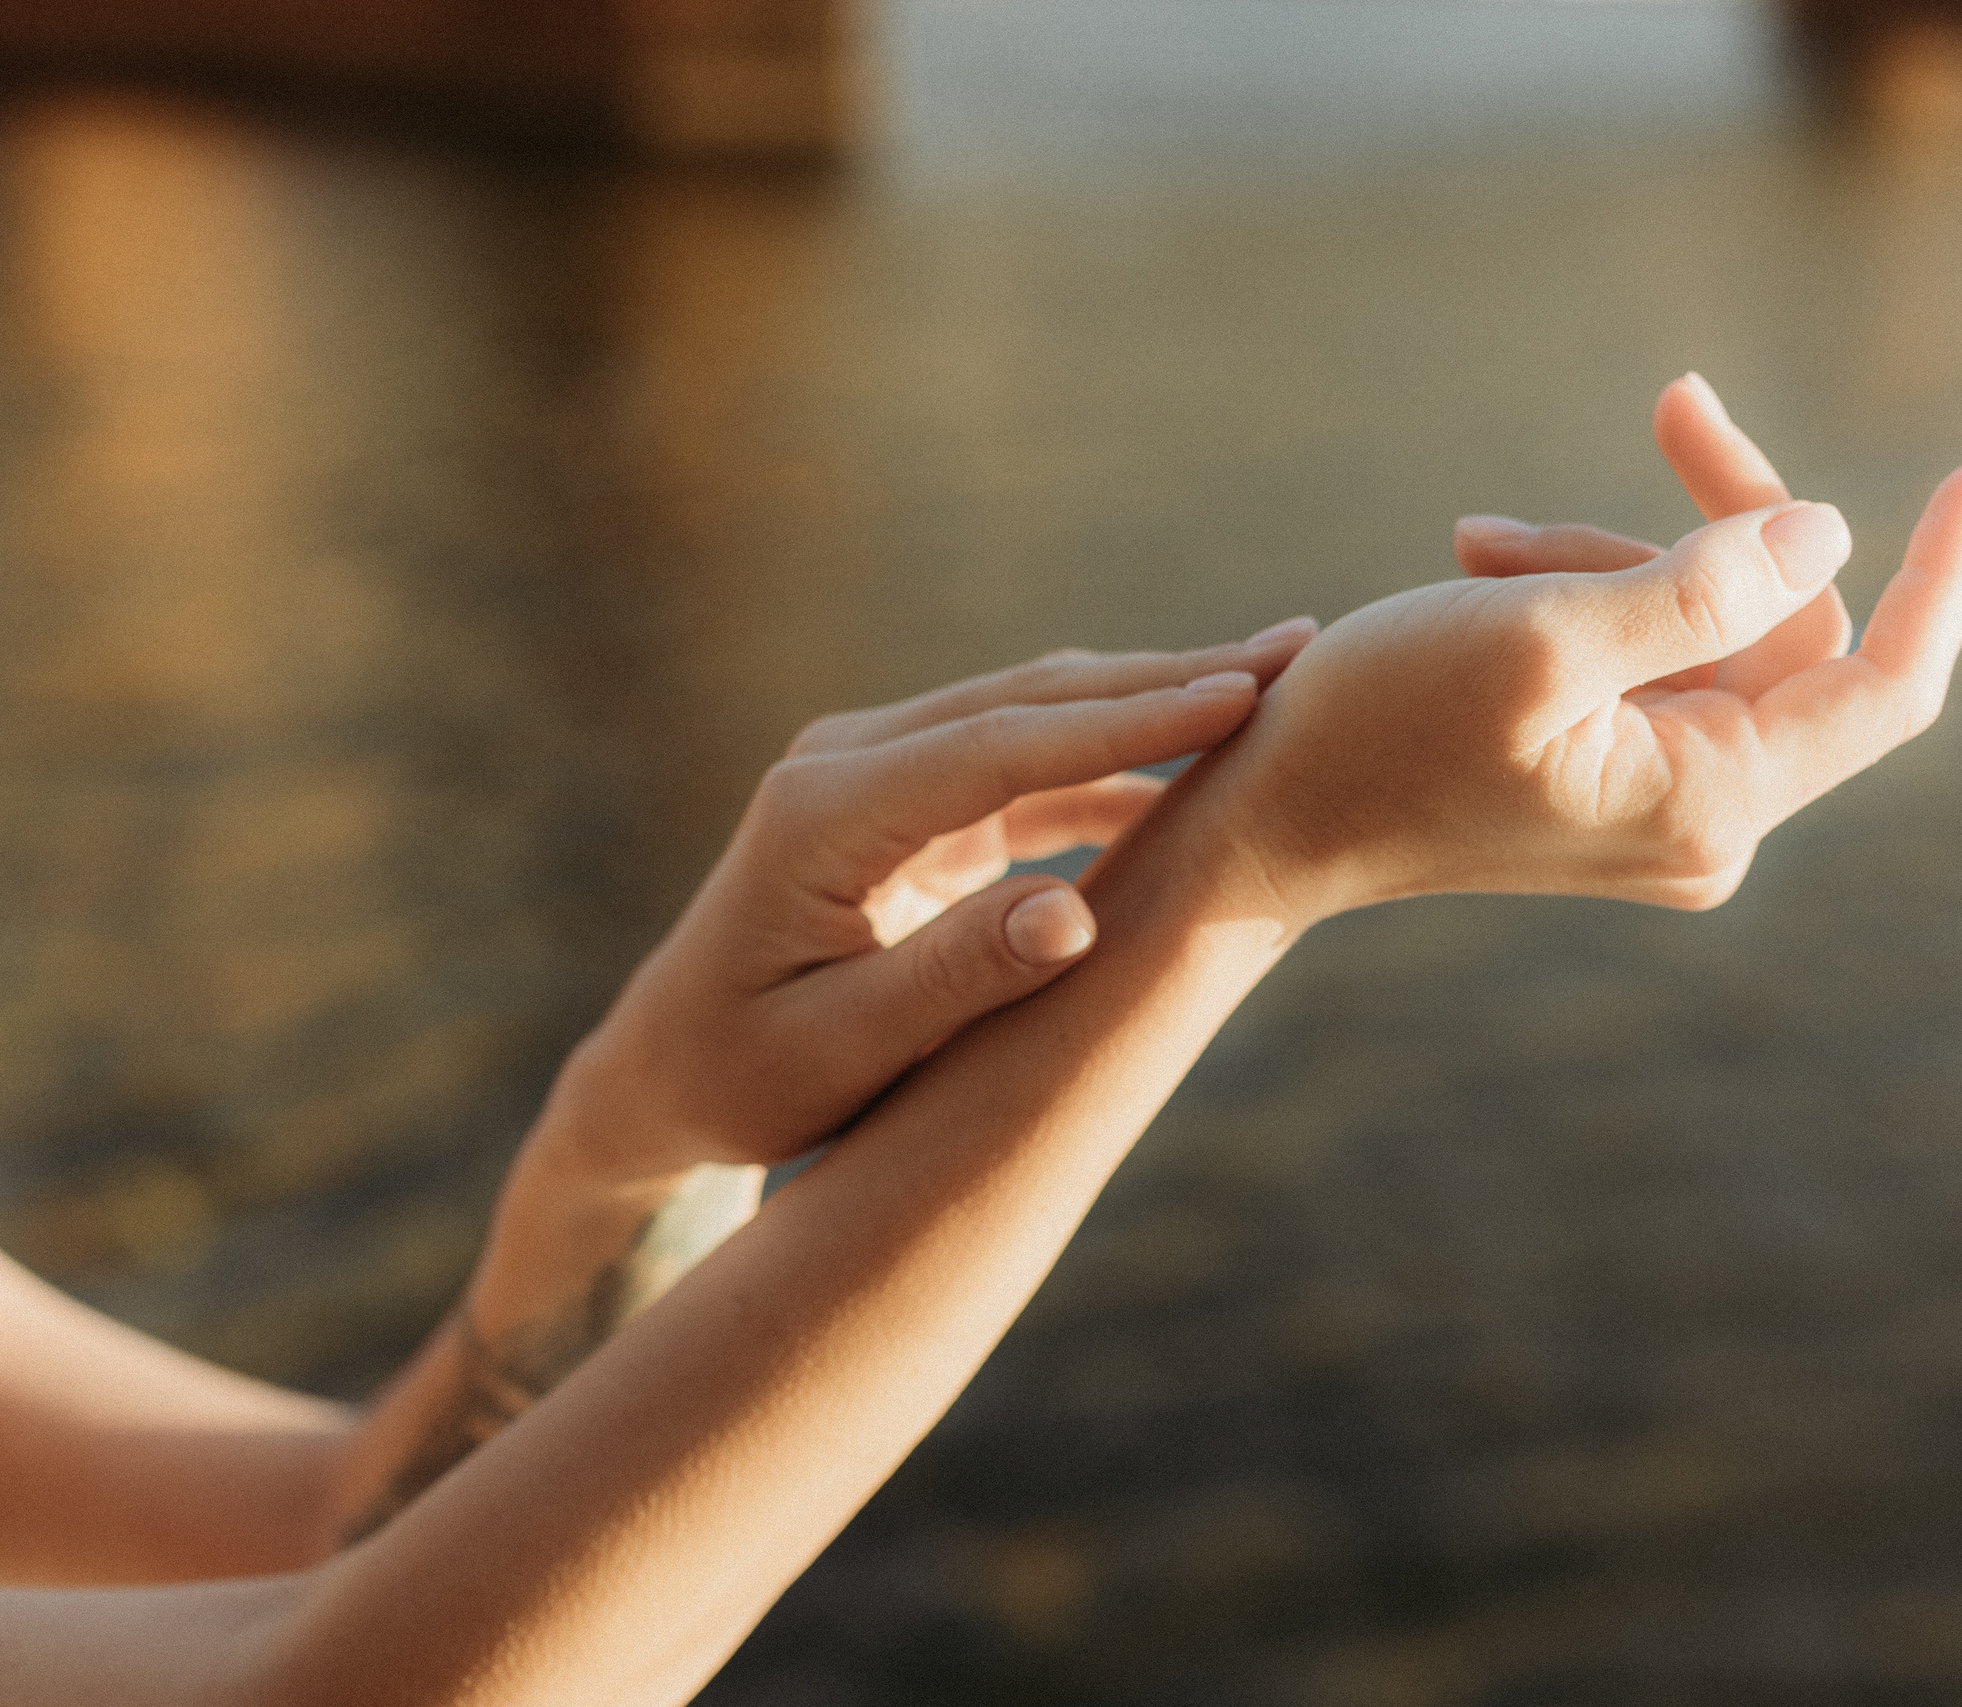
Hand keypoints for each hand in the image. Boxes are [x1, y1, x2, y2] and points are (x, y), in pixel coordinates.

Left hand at [539, 618, 1317, 1184]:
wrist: (663, 1075)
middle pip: (1030, 702)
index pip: (1001, 743)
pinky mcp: (910, 800)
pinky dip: (1117, 756)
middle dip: (1166, 677)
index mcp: (821, 812)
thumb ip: (953, 979)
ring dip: (1153, 698)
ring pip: (1037, 715)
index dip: (1127, 721)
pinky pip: (1030, 763)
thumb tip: (1077, 918)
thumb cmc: (740, 1082)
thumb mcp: (838, 1053)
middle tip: (1298, 651)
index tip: (1241, 697)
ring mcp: (878, 773)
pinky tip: (1206, 753)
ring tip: (1276, 682)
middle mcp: (847, 766)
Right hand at [1198, 374, 1961, 921]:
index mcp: (1712, 799)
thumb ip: (1700, 585)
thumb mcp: (1542, 635)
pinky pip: (1650, 657)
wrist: (1266, 819)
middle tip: (1675, 400)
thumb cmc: (1383, 730)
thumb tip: (1829, 537)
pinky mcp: (1610, 779)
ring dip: (1618, 557)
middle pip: (1789, 631)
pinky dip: (1586, 596)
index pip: (1885, 684)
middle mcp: (1706, 819)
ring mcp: (1659, 804)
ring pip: (1710, 631)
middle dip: (1725, 522)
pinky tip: (1488, 565)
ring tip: (1489, 545)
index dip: (1947, 573)